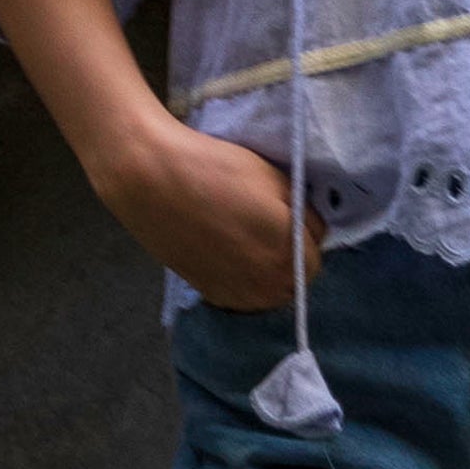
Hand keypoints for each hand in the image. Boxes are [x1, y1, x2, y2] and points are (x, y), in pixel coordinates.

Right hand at [88, 120, 325, 311]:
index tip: (294, 216)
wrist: (152, 181)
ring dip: (271, 274)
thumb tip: (309, 229)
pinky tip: (233, 257)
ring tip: (253, 243)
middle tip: (273, 227)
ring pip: (269, 294)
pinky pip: (242, 298)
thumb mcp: (276, 179)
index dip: (308, 234)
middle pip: (295, 281)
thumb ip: (303, 211)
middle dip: (293, 257)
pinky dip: (246, 282)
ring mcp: (235, 295)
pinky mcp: (208, 294)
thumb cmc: (218, 170)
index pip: (317, 257)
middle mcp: (266, 285)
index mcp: (289, 254)